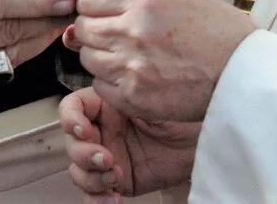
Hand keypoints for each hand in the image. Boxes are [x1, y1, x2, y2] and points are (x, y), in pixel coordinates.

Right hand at [60, 87, 199, 201]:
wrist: (206, 139)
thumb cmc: (186, 112)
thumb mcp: (153, 97)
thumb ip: (125, 94)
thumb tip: (102, 84)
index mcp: (108, 105)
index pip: (73, 107)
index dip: (70, 119)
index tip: (82, 130)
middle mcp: (105, 131)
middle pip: (72, 143)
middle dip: (83, 153)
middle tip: (105, 158)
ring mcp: (110, 156)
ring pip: (78, 170)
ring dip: (90, 177)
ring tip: (113, 176)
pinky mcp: (118, 181)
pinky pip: (95, 194)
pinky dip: (96, 200)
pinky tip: (111, 198)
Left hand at [67, 0, 254, 121]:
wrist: (243, 75)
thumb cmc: (218, 30)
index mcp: (145, 1)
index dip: (94, 2)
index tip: (105, 9)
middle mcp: (133, 32)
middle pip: (83, 28)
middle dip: (95, 28)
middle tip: (118, 33)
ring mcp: (131, 67)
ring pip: (87, 57)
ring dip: (101, 54)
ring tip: (128, 54)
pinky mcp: (134, 97)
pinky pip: (99, 85)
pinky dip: (109, 81)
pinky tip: (133, 75)